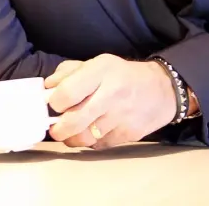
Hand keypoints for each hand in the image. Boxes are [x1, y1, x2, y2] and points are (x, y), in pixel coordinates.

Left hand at [44, 54, 175, 149]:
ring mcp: (121, 116)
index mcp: (101, 71)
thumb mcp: (97, 63)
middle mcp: (112, 94)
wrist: (161, 90)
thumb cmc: (122, 75)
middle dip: (58, 129)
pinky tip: (92, 133)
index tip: (53, 105)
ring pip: (85, 138)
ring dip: (72, 139)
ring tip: (70, 133)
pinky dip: (91, 142)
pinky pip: (100, 145)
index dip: (54, 102)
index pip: (68, 92)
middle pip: (74, 121)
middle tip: (54, 129)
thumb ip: (69, 72)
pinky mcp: (129, 134)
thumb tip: (47, 88)